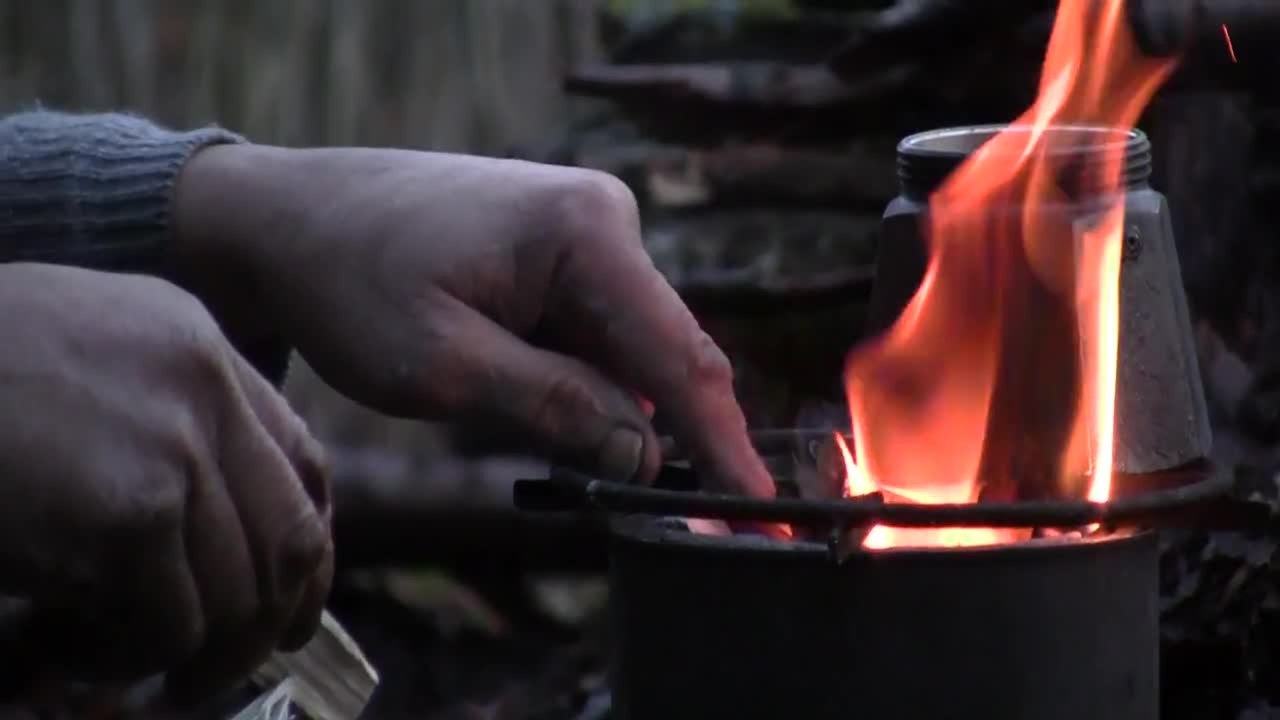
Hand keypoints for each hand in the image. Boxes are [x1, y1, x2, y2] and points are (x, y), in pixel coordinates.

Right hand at [0, 264, 331, 698]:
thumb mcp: (76, 352)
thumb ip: (157, 407)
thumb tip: (213, 509)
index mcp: (191, 340)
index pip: (302, 458)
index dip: (304, 544)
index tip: (286, 597)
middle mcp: (202, 385)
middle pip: (294, 534)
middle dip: (274, 619)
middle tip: (228, 661)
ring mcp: (172, 446)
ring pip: (240, 595)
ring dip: (195, 654)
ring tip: (128, 664)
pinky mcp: (128, 513)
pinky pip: (169, 626)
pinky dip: (127, 660)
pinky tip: (64, 648)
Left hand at [173, 147, 776, 501]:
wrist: (284, 218)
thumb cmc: (347, 280)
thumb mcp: (442, 366)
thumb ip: (556, 409)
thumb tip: (648, 454)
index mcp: (584, 232)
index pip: (680, 357)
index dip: (724, 443)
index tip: (767, 513)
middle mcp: (603, 217)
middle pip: (660, 354)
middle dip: (650, 432)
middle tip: (614, 496)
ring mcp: (585, 228)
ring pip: (624, 350)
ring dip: (594, 404)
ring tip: (495, 410)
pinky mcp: (561, 249)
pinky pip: (591, 333)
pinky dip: (570, 380)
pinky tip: (505, 385)